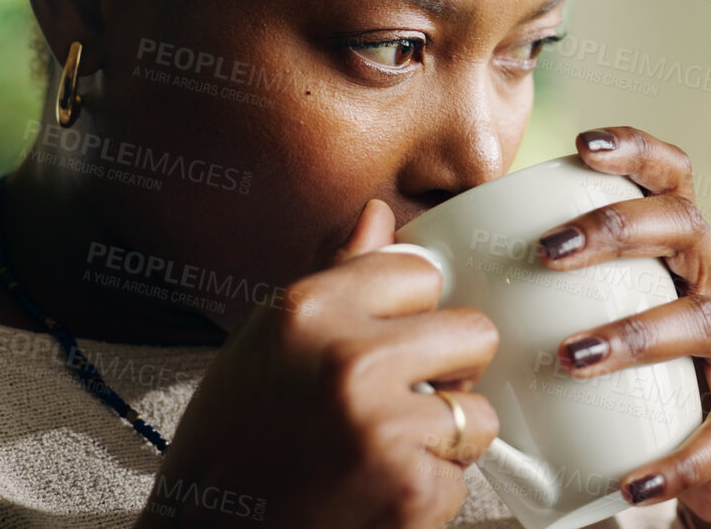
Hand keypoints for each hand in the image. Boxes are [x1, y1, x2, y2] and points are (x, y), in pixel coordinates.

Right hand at [137, 200, 501, 528]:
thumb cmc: (232, 447)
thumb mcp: (264, 343)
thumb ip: (334, 276)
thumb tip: (381, 215)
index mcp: (307, 307)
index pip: (421, 272)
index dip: (408, 316)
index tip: (378, 348)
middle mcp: (347, 357)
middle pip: (473, 332)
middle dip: (447, 372)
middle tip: (393, 406)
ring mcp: (383, 424)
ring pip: (477, 410)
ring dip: (441, 440)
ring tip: (378, 456)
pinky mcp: (412, 488)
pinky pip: (463, 475)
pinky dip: (429, 493)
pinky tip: (374, 496)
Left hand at [535, 127, 710, 528]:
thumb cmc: (653, 386)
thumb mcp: (614, 324)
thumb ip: (541, 296)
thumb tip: (422, 263)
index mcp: (687, 254)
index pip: (674, 179)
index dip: (636, 151)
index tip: (581, 144)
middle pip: (686, 229)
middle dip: (616, 231)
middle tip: (546, 252)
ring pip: (703, 322)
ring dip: (635, 335)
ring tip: (572, 357)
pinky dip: (676, 460)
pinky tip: (630, 482)